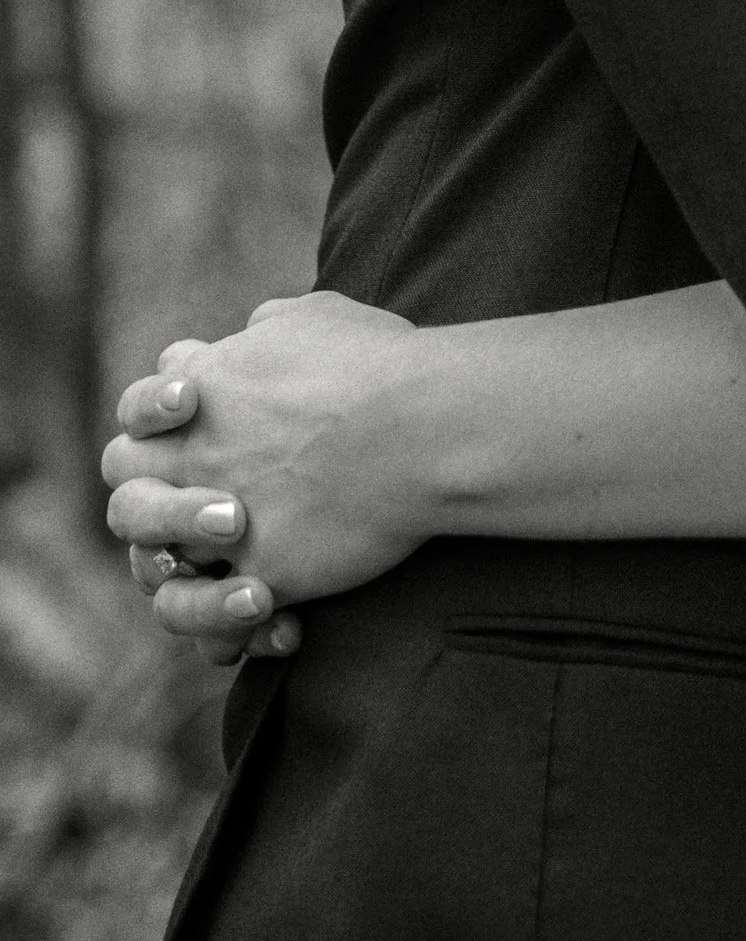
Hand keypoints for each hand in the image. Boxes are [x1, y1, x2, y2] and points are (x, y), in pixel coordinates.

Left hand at [102, 290, 429, 668]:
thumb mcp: (315, 316)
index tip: (197, 411)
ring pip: (151, 569)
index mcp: (201, 390)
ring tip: (245, 554)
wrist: (425, 425)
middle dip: (156, 496)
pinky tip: (274, 614)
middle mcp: (192, 458)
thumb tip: (253, 334)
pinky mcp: (260, 577)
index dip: (157, 415)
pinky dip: (230, 625)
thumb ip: (267, 329)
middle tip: (214, 500)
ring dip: (183, 565)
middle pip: (124, 486)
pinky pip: (213, 623)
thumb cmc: (380, 364)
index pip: (137, 409)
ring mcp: (217, 525)